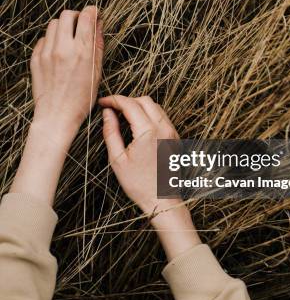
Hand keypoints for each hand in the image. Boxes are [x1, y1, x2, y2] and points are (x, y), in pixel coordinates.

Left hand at [30, 6, 103, 139]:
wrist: (57, 115)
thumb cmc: (81, 98)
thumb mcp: (97, 72)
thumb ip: (97, 45)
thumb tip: (98, 25)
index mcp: (83, 52)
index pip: (86, 17)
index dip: (92, 11)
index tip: (94, 13)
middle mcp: (63, 49)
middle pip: (67, 15)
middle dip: (76, 16)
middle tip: (81, 24)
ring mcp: (47, 53)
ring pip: (54, 24)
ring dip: (63, 27)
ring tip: (69, 38)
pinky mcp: (36, 59)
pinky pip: (44, 39)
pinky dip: (52, 40)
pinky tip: (58, 51)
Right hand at [99, 95, 180, 214]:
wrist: (162, 199)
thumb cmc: (138, 184)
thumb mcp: (117, 159)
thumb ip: (111, 132)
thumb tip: (107, 113)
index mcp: (148, 132)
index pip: (129, 104)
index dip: (113, 100)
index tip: (102, 102)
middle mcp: (163, 128)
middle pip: (144, 100)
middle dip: (127, 100)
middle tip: (112, 108)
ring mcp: (172, 132)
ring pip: (155, 107)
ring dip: (139, 106)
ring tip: (123, 115)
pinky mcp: (175, 137)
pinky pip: (162, 117)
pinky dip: (149, 114)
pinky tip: (137, 125)